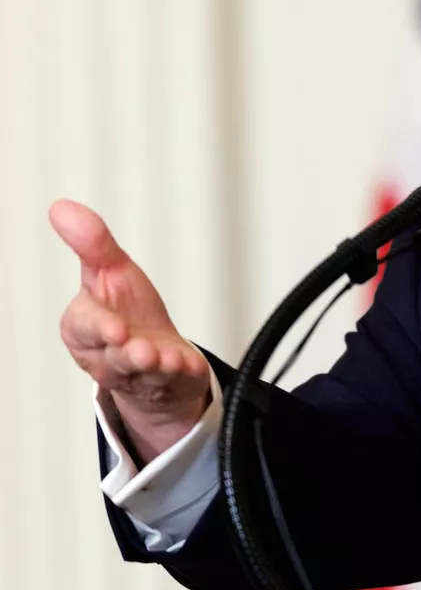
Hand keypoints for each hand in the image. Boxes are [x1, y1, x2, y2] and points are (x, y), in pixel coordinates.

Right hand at [49, 200, 211, 464]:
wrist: (155, 349)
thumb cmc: (127, 309)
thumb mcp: (110, 272)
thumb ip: (92, 245)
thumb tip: (62, 207)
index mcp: (86, 329)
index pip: (84, 328)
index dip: (99, 328)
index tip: (115, 328)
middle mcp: (110, 356)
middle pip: (114, 358)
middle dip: (128, 354)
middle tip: (142, 349)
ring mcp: (140, 373)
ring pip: (145, 374)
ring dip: (156, 366)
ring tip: (166, 358)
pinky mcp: (170, 382)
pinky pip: (175, 381)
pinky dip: (183, 373)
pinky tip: (189, 365)